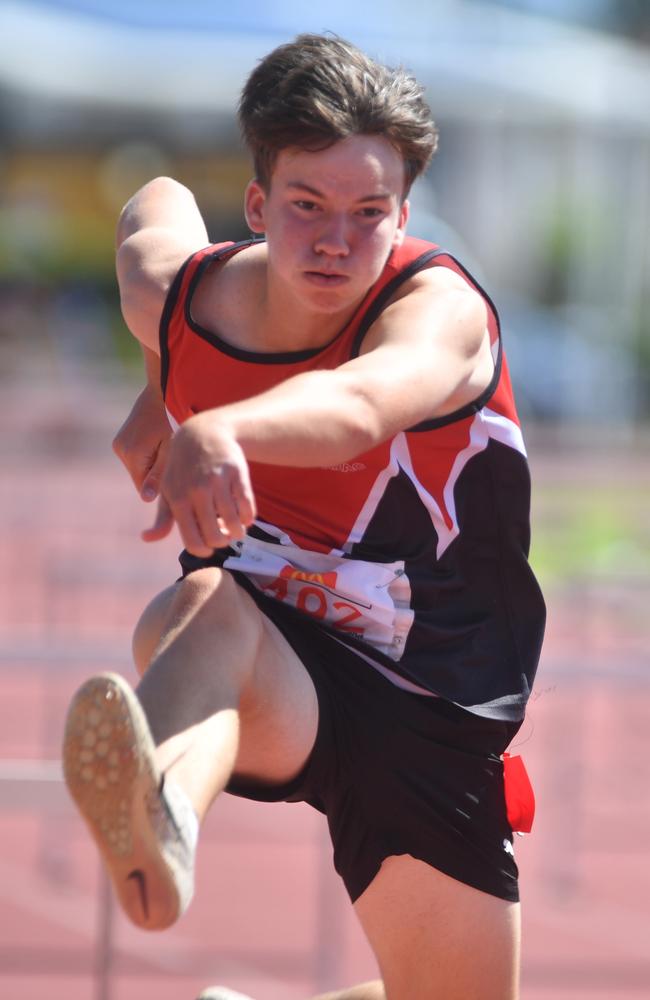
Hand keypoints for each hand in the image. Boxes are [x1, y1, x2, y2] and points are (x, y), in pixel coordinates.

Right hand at [112, 384, 171, 501]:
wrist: (161, 392)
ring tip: (168, 451)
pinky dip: (147, 457)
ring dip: (152, 467)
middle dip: (156, 477)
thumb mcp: (171, 448)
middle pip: (140, 479)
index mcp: (133, 454)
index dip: (161, 488)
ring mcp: (118, 444)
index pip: (144, 488)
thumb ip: (159, 474)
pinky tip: (159, 445)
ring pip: (138, 469)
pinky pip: (135, 459)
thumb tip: (146, 499)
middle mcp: (120, 450)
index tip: (177, 481)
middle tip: (176, 463)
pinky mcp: (120, 440)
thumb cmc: (173, 419)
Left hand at [142, 412, 256, 554]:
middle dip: (222, 542)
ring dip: (238, 532)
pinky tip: (244, 515)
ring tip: (236, 527)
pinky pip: (248, 508)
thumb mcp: (168, 489)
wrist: (203, 433)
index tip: (208, 545)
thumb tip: (146, 538)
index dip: (204, 551)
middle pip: (216, 538)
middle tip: (224, 534)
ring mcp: (218, 481)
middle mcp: (197, 491)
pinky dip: (248, 518)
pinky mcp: (237, 473)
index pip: (194, 543)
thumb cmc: (183, 467)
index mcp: (178, 500)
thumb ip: (162, 518)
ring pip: (235, 525)